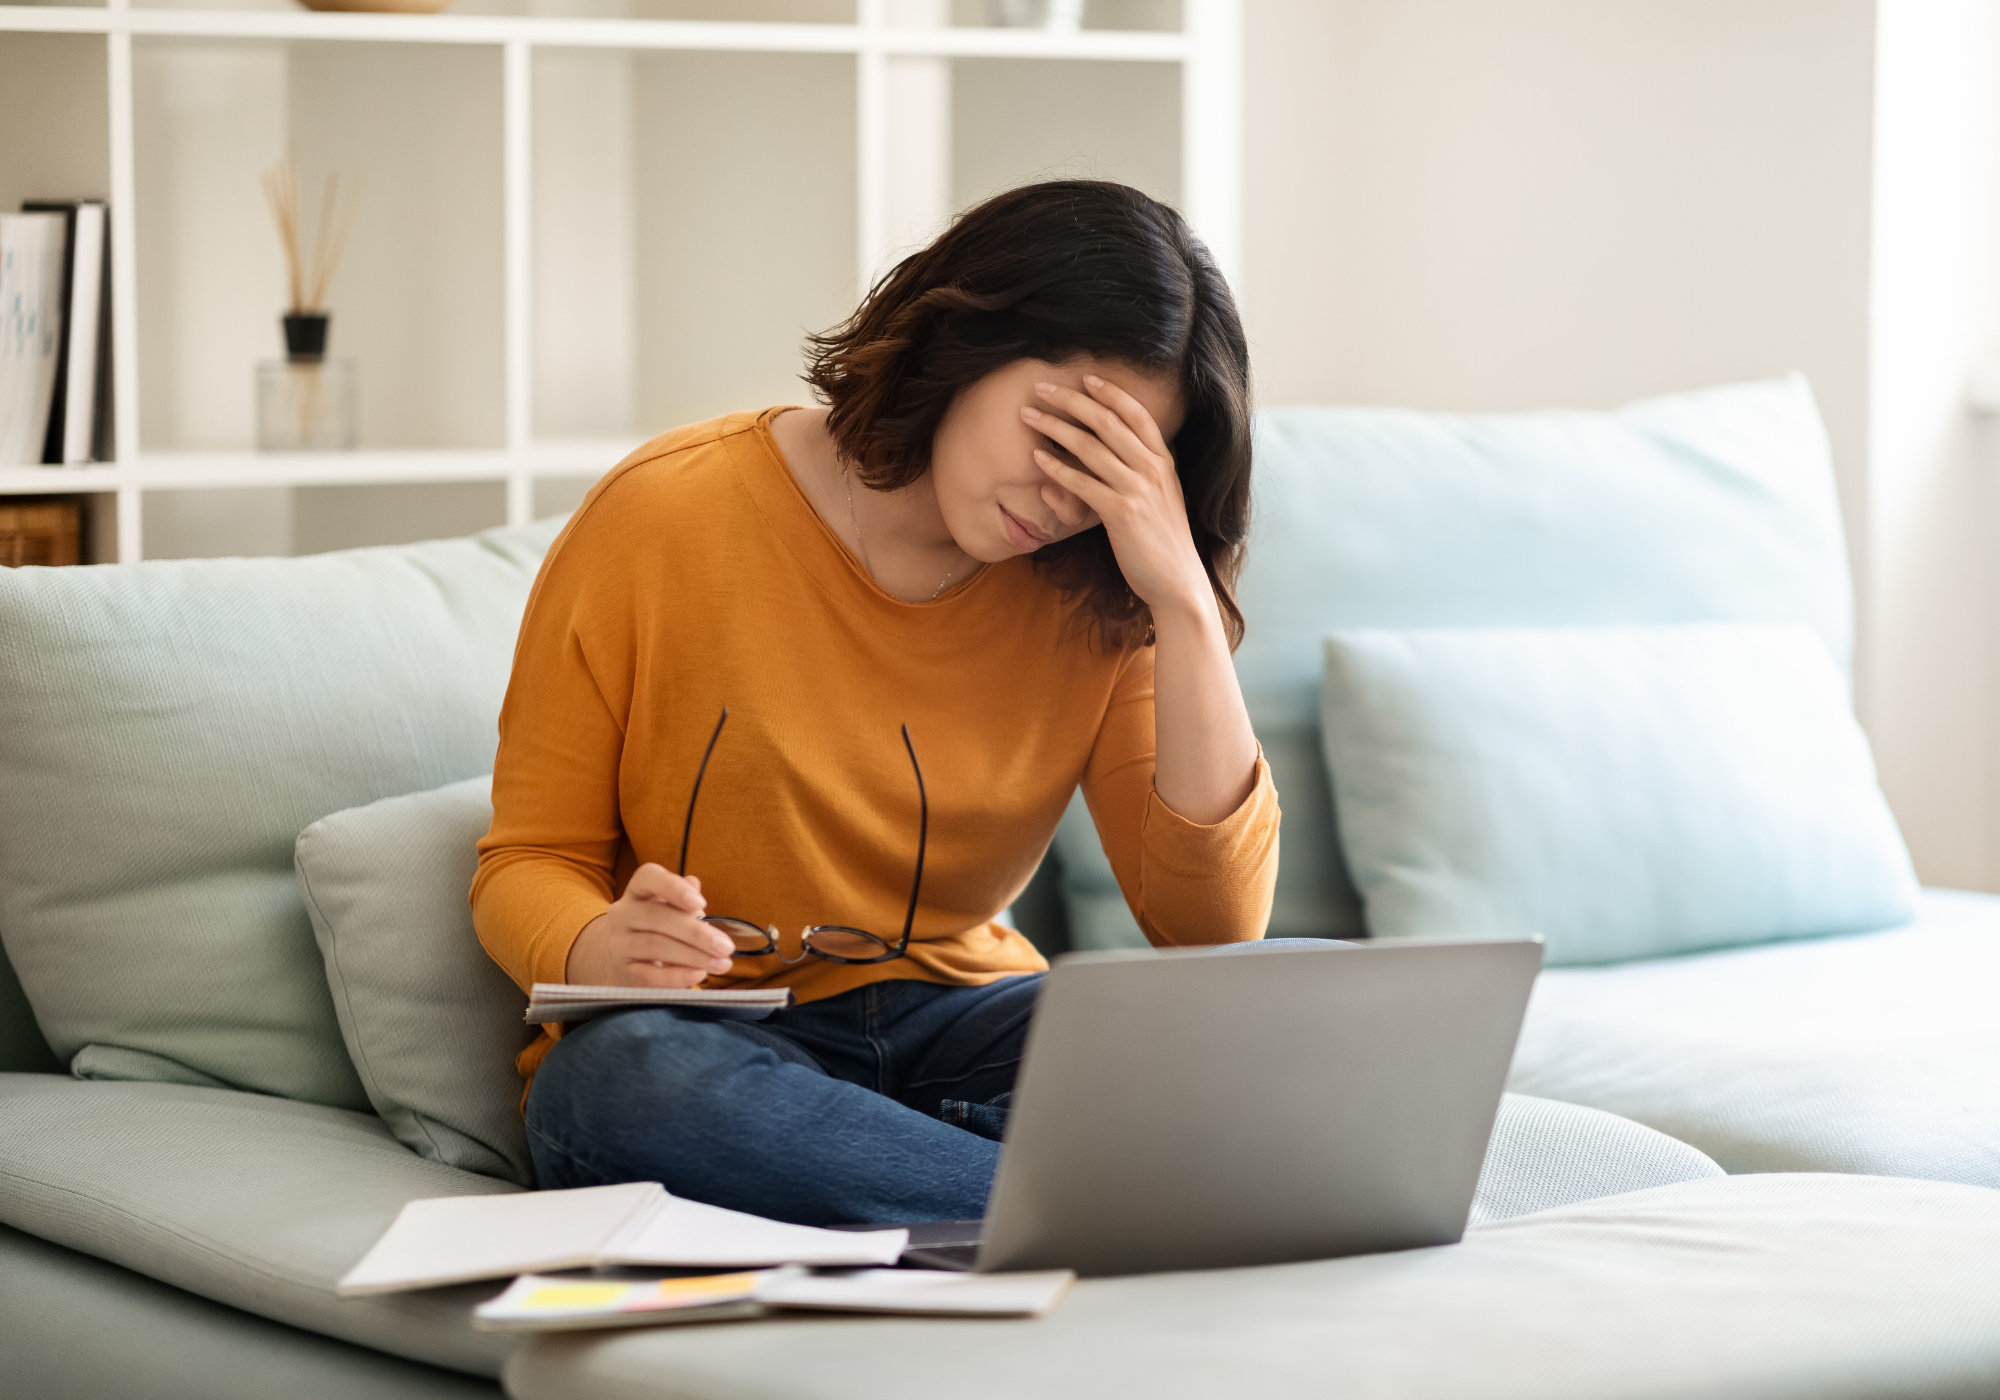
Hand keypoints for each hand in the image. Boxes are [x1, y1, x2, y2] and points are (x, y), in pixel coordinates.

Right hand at [564, 863, 735, 987]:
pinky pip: (649, 975)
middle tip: (725, 947)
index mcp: (637, 892)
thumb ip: (686, 899)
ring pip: (656, 946)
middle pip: (656, 917)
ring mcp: (620, 944)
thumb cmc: (660, 929)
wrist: (627, 961)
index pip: (647, 877)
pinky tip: (698, 975)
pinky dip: (676, 976)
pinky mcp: (623, 972)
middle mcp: (623, 914)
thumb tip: (694, 884)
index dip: (674, 887)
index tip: (701, 903)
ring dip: (694, 956)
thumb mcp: (673, 910)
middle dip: (696, 932)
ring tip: (721, 964)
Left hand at [1021, 377, 1211, 618]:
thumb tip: (1115, 460)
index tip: (1085, 378)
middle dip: (1071, 400)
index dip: (1111, 392)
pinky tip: (1038, 459)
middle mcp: (1153, 469)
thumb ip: (1143, 474)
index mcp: (1164, 462)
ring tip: (1028, 416)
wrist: (1178, 582)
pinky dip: (1058, 468)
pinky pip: (1083, 483)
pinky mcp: (1121, 513)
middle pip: (1107, 422)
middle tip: (1041, 388)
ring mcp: (1138, 490)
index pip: (1137, 414)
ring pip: (1090, 447)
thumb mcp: (1161, 499)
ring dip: (1055, 427)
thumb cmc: (1162, 543)